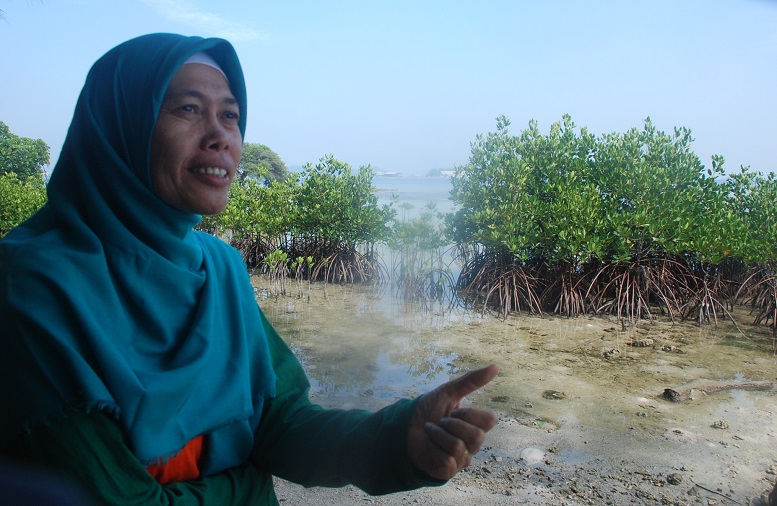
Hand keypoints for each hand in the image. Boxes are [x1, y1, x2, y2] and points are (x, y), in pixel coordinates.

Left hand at [406, 363, 498, 479]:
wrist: (404, 426)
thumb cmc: (429, 410)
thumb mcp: (448, 392)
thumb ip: (472, 381)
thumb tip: (496, 366)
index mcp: (476, 425)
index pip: (490, 420)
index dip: (469, 414)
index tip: (454, 410)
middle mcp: (472, 444)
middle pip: (477, 436)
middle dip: (452, 424)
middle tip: (441, 421)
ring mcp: (461, 459)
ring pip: (459, 447)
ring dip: (438, 435)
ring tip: (431, 431)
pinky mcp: (448, 472)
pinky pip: (447, 460)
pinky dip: (433, 448)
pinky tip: (429, 446)